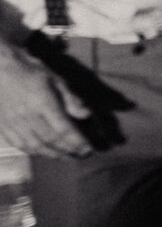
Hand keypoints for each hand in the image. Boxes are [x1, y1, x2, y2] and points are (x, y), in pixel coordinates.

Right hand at [0, 40, 93, 157]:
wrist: (0, 69)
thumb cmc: (31, 72)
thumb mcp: (56, 80)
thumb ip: (70, 99)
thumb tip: (85, 115)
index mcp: (42, 103)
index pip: (62, 129)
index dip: (76, 142)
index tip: (88, 149)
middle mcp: (27, 116)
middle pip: (50, 140)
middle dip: (68, 150)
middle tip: (81, 155)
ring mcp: (13, 123)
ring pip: (34, 146)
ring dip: (52, 154)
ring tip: (66, 156)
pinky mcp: (3, 126)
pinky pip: (18, 144)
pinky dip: (33, 151)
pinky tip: (42, 152)